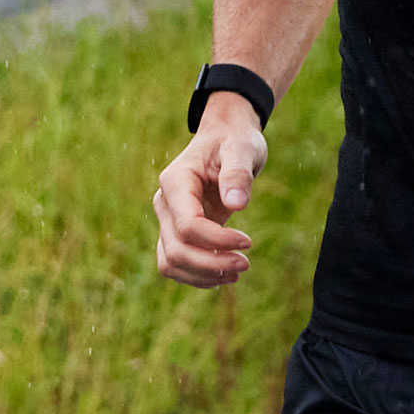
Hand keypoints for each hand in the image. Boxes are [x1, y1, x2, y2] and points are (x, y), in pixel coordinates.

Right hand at [152, 100, 268, 288]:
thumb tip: (237, 204)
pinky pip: (176, 262)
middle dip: (211, 264)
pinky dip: (197, 275)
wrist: (224, 138)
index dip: (217, 241)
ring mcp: (167, 218)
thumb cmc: (233, 141)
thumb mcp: (242, 149)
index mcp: (176, 182)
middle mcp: (165, 203)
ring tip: (237, 273)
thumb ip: (238, 173)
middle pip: (176, 250)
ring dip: (202, 275)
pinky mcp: (176, 230)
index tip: (248, 242)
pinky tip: (225, 274)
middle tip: (246, 264)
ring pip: (170, 262)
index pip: (188, 226)